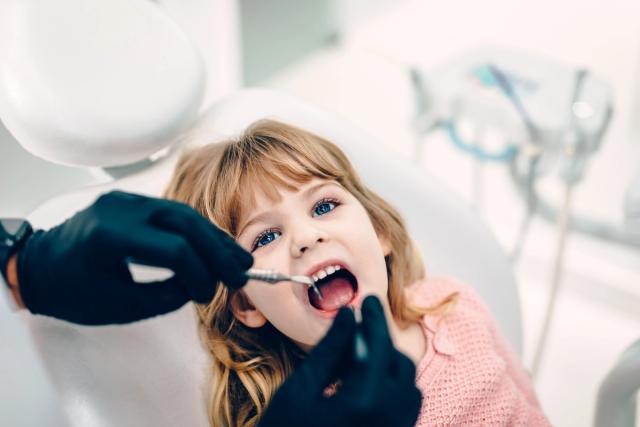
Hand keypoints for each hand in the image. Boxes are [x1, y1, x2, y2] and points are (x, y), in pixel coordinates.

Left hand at [16, 191, 252, 324]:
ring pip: (184, 213)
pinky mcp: (132, 201)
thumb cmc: (72, 292)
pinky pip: (173, 213)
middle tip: (243, 271)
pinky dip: (197, 232)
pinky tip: (215, 246)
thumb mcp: (119, 305)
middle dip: (219, 249)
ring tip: (239, 259)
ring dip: (214, 237)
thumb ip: (166, 296)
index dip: (200, 273)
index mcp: (110, 235)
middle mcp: (121, 208)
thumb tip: (203, 285)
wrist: (40, 266)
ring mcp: (127, 199)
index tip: (209, 295)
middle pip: (186, 222)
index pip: (173, 249)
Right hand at [258, 296, 421, 426]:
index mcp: (365, 404)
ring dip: (390, 364)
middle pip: (400, 366)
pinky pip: (406, 409)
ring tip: (360, 354)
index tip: (367, 299)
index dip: (374, 318)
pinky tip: (365, 382)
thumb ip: (329, 350)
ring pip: (409, 388)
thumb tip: (348, 314)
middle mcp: (390, 422)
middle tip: (360, 325)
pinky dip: (393, 388)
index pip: (380, 347)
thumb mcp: (299, 391)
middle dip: (383, 341)